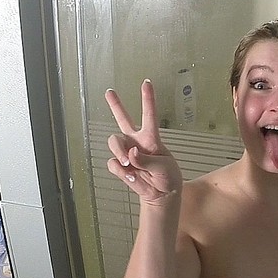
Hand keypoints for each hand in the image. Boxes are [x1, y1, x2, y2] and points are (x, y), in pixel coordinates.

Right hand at [105, 80, 182, 203]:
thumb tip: (131, 154)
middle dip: (115, 105)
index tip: (146, 83)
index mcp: (151, 138)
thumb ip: (147, 160)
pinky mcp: (121, 166)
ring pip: (114, 143)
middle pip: (122, 119)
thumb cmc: (167, 177)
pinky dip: (122, 172)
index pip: (149, 115)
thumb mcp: (163, 167)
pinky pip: (113, 164)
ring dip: (119, 152)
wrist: (161, 194)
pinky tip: (131, 176)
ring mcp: (127, 152)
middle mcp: (136, 141)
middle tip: (109, 92)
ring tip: (128, 163)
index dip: (148, 99)